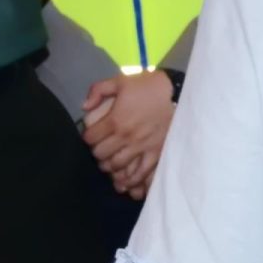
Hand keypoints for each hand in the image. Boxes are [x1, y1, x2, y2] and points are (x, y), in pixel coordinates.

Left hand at [82, 71, 174, 197]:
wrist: (178, 93)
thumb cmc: (146, 87)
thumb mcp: (119, 81)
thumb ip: (97, 91)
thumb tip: (84, 107)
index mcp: (115, 120)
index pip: (91, 138)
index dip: (88, 137)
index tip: (92, 135)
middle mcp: (126, 137)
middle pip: (101, 154)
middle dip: (97, 152)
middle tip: (101, 148)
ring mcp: (141, 148)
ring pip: (118, 166)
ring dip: (110, 166)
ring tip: (110, 163)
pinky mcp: (156, 154)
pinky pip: (141, 173)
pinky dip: (131, 180)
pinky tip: (125, 181)